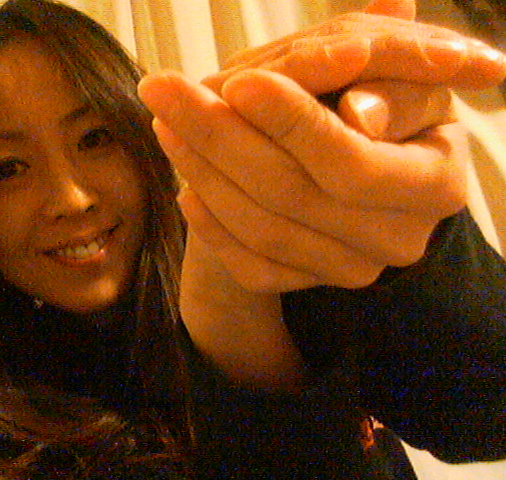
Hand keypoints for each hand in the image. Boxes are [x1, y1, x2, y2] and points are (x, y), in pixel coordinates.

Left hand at [138, 1, 505, 290]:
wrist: (380, 178)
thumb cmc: (394, 114)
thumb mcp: (409, 84)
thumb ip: (391, 82)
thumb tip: (361, 112)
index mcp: (435, 185)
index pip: (353, 162)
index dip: (292, 123)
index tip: (238, 80)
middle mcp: (396, 240)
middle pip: (293, 196)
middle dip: (220, 138)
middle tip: (164, 90)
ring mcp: (350, 269)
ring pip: (263, 231)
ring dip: (203, 173)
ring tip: (165, 122)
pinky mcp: (310, 283)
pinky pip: (251, 267)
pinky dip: (211, 226)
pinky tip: (186, 187)